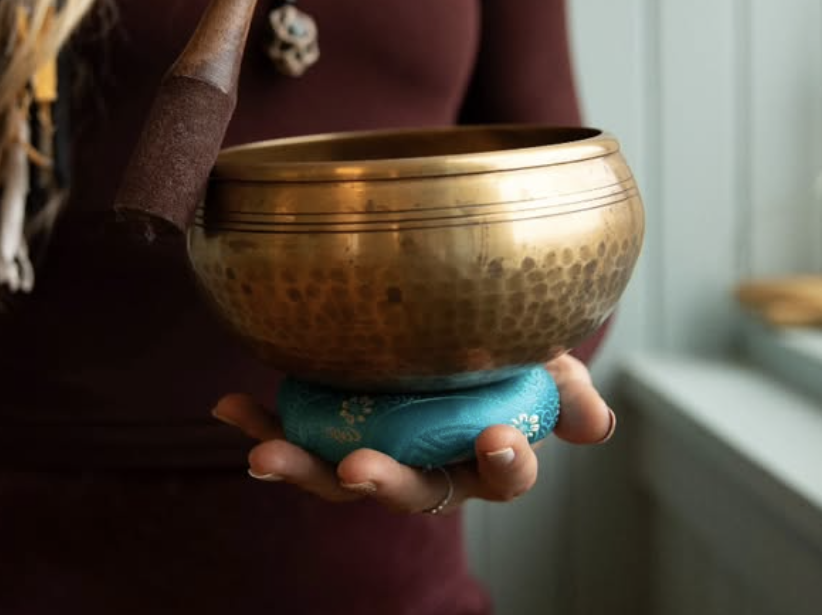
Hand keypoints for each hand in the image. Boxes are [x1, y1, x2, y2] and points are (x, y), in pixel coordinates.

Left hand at [212, 354, 615, 513]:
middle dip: (384, 484)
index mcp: (490, 459)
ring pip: (339, 478)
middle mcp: (431, 469)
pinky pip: (294, 437)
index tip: (498, 442)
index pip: (505, 474)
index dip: (505, 464)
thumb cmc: (510, 355)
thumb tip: (594, 425)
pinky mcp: (331, 435)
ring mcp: (377, 454)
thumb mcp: (547, 365)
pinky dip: (260, 425)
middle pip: (410, 491)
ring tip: (266, 455)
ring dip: (302, 468)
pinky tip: (226, 406)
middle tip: (362, 472)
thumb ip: (568, 391)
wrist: (458, 330)